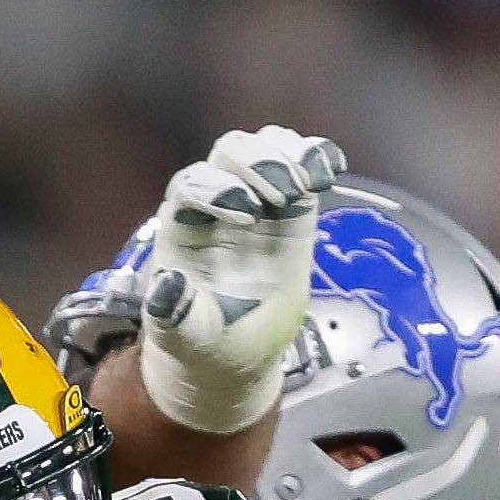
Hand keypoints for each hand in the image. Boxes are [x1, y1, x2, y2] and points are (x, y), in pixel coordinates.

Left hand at [138, 127, 345, 433]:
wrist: (234, 351)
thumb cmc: (204, 341)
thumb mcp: (185, 337)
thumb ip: (173, 315)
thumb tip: (168, 287)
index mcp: (183, 226)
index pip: (191, 185)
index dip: (217, 190)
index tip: (244, 214)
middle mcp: (216, 201)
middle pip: (230, 154)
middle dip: (258, 164)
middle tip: (283, 193)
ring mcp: (255, 198)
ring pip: (265, 148)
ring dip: (289, 155)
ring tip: (311, 183)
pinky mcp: (290, 207)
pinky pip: (300, 165)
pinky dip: (316, 158)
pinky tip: (331, 170)